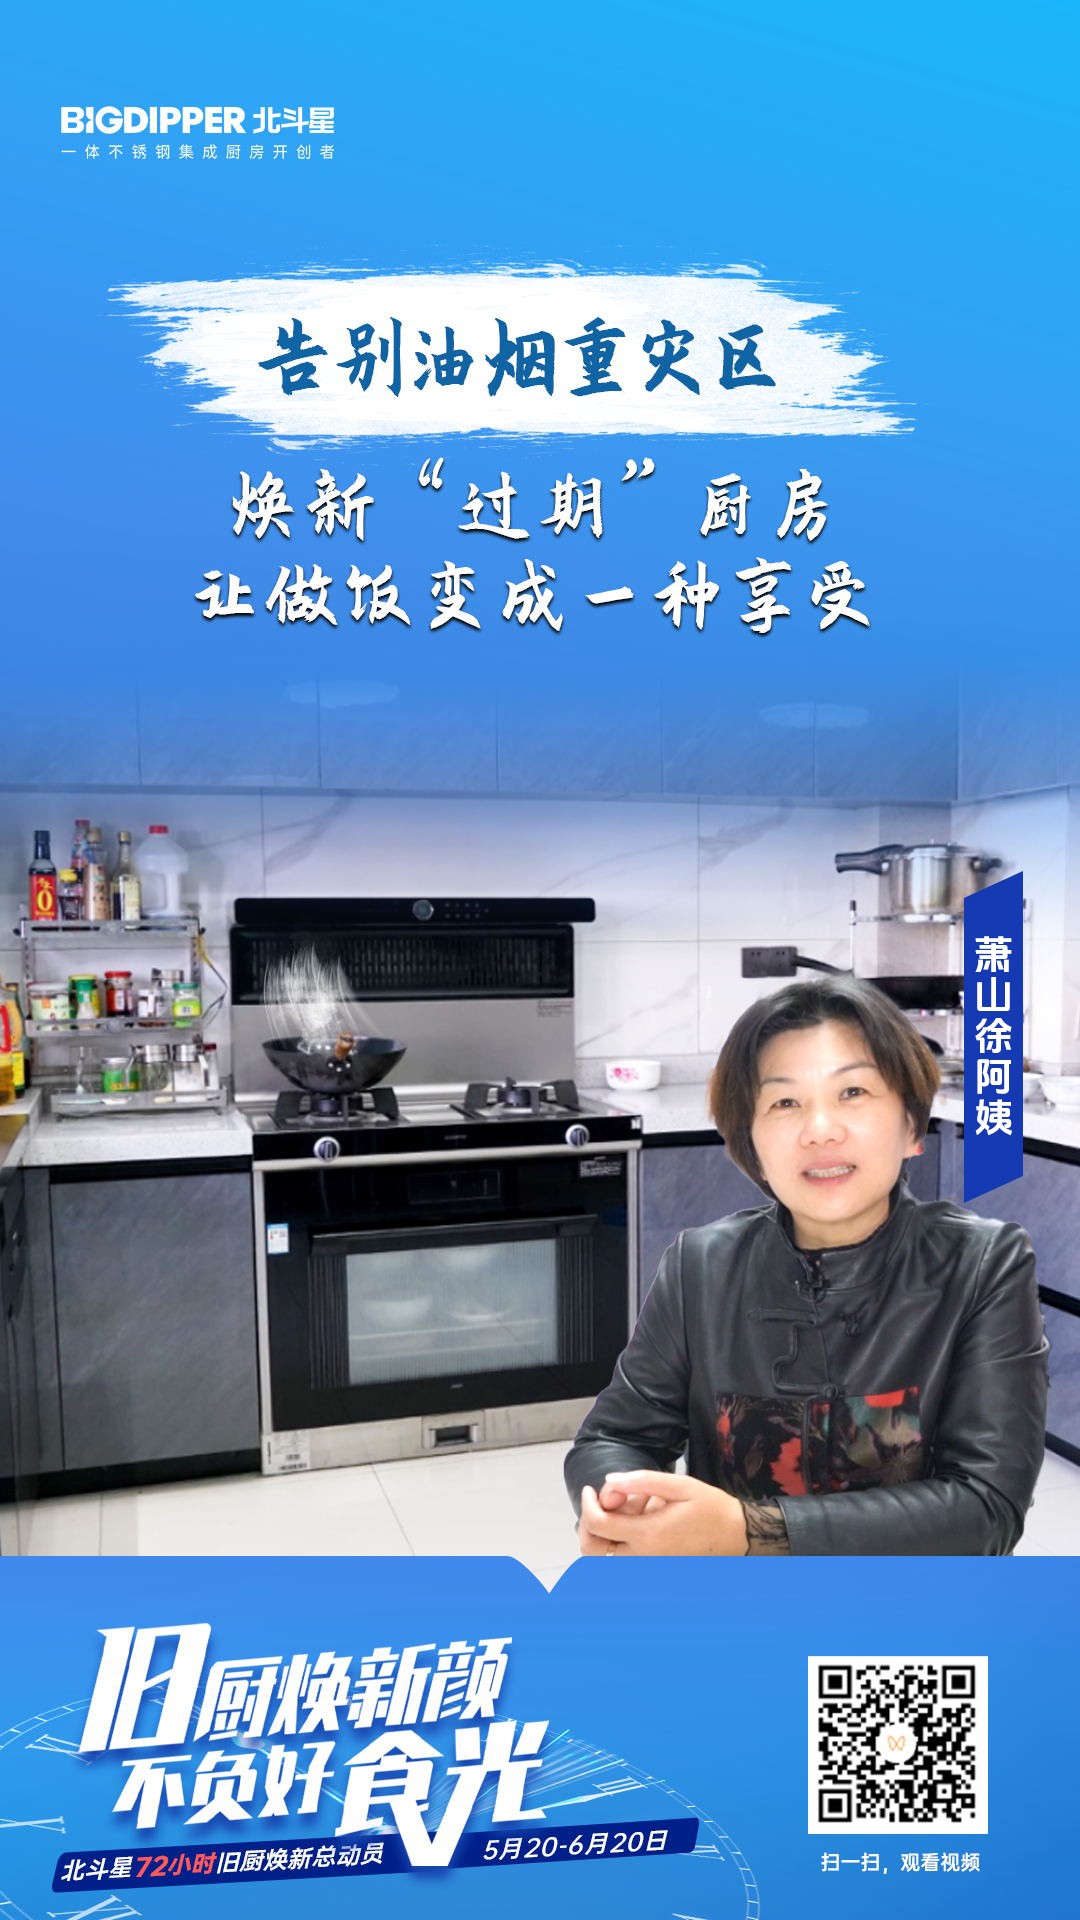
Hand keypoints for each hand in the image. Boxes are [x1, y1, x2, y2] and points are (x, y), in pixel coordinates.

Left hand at [578, 1472, 748, 1557]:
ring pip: (605, 1559)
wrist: (737, 1537)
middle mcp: (643, 1558)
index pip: (597, 1524)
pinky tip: (641, 1520)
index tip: (592, 1490)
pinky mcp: (653, 1571)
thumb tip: (609, 1480)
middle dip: (590, 1523)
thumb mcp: (679, 1486)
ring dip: (606, 1533)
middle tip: (604, 1503)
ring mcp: (647, 1568)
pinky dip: (621, 1542)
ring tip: (630, 1508)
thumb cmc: (710, 1508)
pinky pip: (624, 1561)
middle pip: (593, 1549)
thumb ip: (642, 1481)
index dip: (588, 1504)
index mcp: (647, 1535)